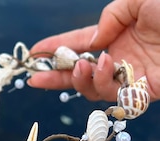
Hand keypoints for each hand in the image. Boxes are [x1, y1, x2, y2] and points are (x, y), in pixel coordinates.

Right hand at [28, 0, 159, 101]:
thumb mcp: (137, 0)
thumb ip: (110, 16)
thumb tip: (95, 41)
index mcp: (115, 35)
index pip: (78, 44)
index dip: (55, 48)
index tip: (34, 53)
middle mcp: (118, 58)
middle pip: (79, 73)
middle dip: (55, 77)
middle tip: (35, 78)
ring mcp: (128, 77)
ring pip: (92, 89)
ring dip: (80, 78)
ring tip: (82, 63)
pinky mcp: (142, 93)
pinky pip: (114, 96)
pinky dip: (103, 82)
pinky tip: (106, 64)